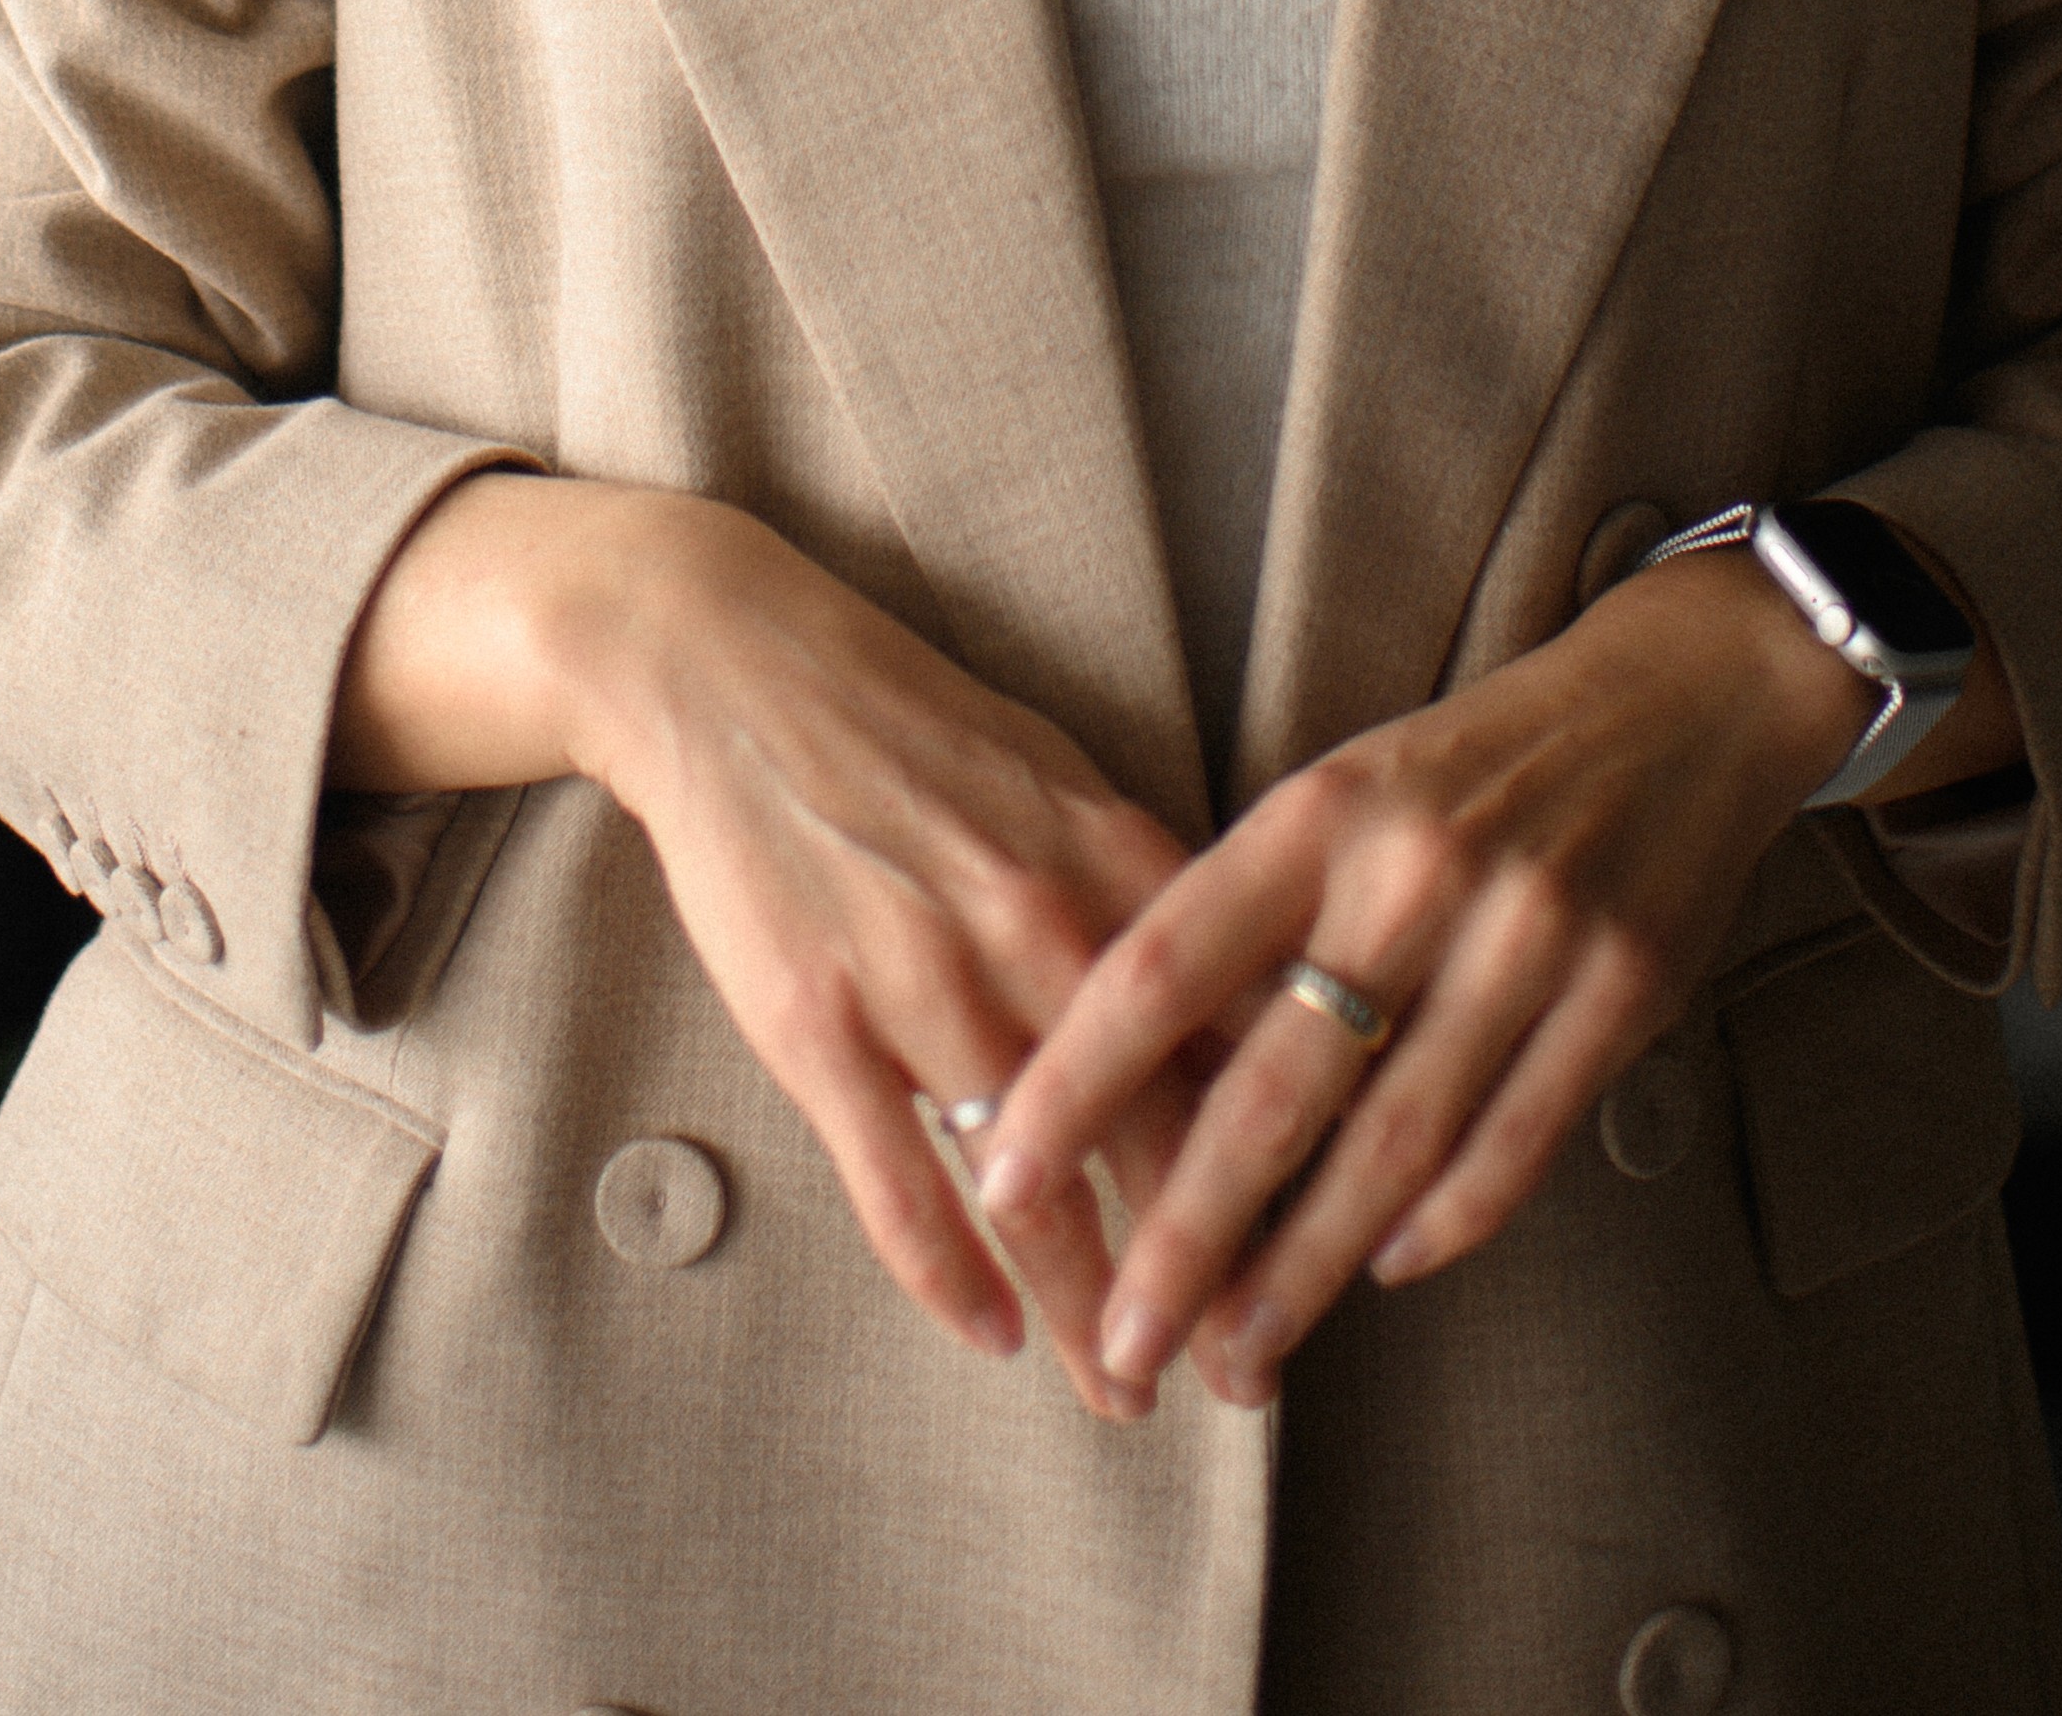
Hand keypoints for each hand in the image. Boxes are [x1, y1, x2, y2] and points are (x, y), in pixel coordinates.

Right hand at [331, 475, 1199, 1407]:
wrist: (734, 667)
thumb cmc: (905, 726)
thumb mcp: (1054, 776)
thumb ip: (1140, 886)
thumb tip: (1242, 978)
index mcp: (1109, 859)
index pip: (1237, 1030)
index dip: (1289, 1151)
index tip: (1326, 1243)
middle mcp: (1035, 924)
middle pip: (1154, 1130)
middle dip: (1208, 1266)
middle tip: (1250, 1371)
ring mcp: (923, 978)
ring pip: (1038, 1184)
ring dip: (1089, 1305)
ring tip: (1129, 1392)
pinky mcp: (819, 1021)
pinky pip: (898, 1180)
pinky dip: (948, 1275)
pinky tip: (988, 1336)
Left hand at [973, 549, 1885, 1414]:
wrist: (1678, 698)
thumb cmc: (1470, 768)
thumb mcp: (1345, 794)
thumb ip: (1254, 914)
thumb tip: (1137, 1074)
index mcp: (1320, 810)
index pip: (1164, 961)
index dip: (1077, 1081)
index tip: (1003, 1180)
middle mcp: (1414, 872)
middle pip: (1272, 1088)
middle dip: (1187, 1234)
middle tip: (1122, 1343)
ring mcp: (1526, 933)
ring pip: (1391, 1142)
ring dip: (1306, 1268)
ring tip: (1239, 1352)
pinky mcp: (1621, 989)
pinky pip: (1514, 1141)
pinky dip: (1445, 1222)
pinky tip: (1383, 1271)